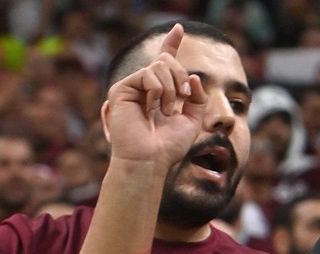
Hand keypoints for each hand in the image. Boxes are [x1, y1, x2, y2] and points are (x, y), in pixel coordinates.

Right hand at [102, 23, 205, 166]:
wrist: (151, 159)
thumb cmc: (169, 146)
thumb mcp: (193, 119)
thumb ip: (197, 96)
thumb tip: (192, 76)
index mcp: (160, 92)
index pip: (165, 62)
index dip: (172, 44)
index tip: (180, 28)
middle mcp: (145, 87)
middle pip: (166, 60)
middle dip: (180, 75)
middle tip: (184, 95)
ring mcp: (132, 87)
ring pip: (159, 65)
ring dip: (171, 87)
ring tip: (166, 110)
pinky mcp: (121, 90)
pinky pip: (147, 73)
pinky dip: (157, 90)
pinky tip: (154, 107)